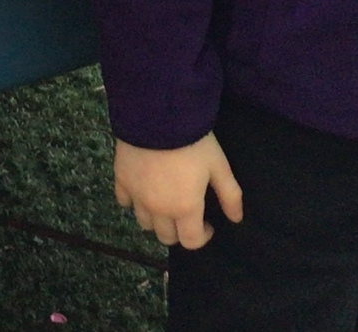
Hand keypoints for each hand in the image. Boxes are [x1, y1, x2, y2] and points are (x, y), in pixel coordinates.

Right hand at [114, 133, 242, 249]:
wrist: (157, 116)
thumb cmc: (193, 142)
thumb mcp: (219, 166)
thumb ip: (230, 196)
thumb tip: (236, 219)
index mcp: (185, 209)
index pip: (191, 241)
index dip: (203, 237)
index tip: (208, 224)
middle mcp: (158, 209)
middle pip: (166, 237)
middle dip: (179, 231)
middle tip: (186, 213)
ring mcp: (136, 196)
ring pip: (144, 223)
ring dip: (156, 219)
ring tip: (164, 201)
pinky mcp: (121, 180)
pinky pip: (123, 202)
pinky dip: (133, 201)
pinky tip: (142, 190)